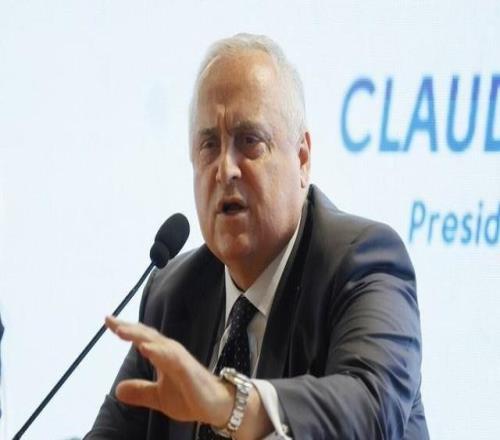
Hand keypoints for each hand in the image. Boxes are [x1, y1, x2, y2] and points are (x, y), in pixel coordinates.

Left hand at [105, 316, 232, 425]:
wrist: (216, 406)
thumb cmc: (190, 396)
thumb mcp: (158, 397)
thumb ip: (140, 391)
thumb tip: (117, 390)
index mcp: (163, 355)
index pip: (142, 338)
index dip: (125, 329)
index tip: (108, 320)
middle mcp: (170, 352)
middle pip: (146, 335)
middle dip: (128, 327)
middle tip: (110, 320)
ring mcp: (179, 359)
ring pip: (156, 342)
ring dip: (138, 335)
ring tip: (120, 330)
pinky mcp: (187, 369)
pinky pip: (170, 358)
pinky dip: (157, 351)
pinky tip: (145, 348)